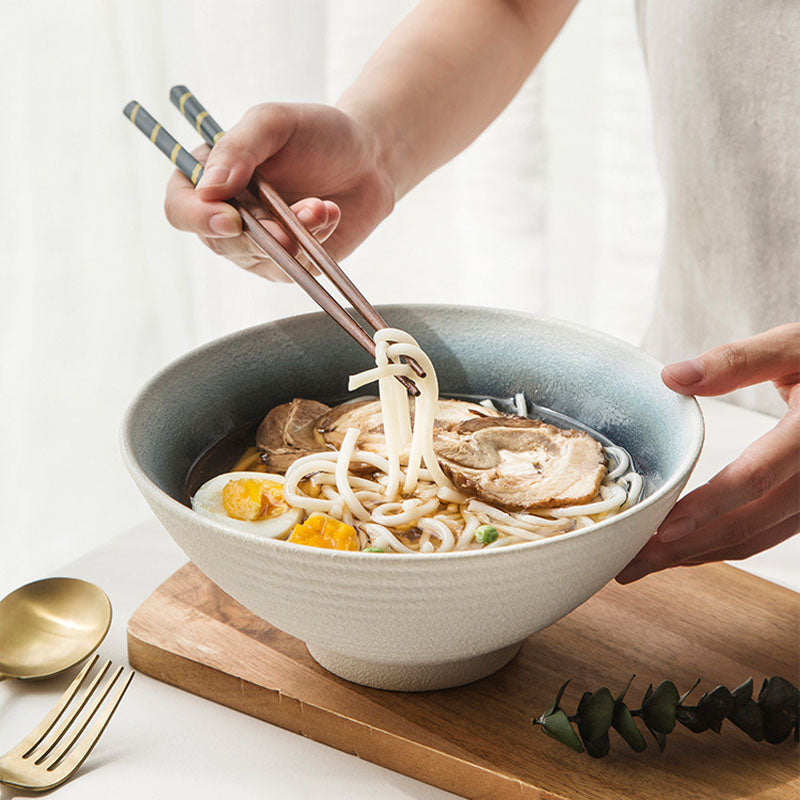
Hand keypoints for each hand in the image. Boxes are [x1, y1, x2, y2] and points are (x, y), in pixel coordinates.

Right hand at [163, 103, 394, 280]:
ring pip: (260, 259)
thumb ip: (238, 148)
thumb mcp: (274, 123)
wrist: (368, 159)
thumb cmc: (317, 134)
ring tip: (321, 205)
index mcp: (208, 178)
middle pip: (219, 242)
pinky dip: (313, 243)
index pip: (180, 209)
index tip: (230, 217)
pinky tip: (330, 213)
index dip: (197, 218)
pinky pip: (293, 268)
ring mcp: (257, 246)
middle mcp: (226, 216)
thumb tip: (208, 187)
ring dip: (293, 235)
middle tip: (294, 216)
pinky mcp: (290, 264)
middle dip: (258, 233)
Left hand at [617, 323, 799, 583]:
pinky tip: (682, 549)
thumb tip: (672, 376)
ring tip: (642, 563)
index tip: (660, 529)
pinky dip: (719, 545)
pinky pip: (763, 534)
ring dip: (697, 555)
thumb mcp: (792, 347)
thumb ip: (738, 361)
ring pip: (754, 538)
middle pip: (746, 523)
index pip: (754, 478)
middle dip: (683, 548)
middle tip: (628, 563)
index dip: (706, 508)